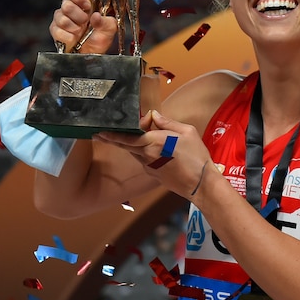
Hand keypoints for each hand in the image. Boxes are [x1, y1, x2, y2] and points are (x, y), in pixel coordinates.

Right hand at [49, 0, 116, 53]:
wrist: (93, 54)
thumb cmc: (100, 37)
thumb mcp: (110, 28)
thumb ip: (106, 21)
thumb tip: (96, 16)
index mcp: (82, 3)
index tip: (86, 5)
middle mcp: (70, 8)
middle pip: (66, 4)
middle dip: (79, 15)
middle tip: (86, 21)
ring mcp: (61, 19)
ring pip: (61, 17)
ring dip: (74, 26)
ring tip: (80, 31)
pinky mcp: (56, 31)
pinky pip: (58, 31)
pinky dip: (69, 37)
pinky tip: (74, 38)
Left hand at [95, 110, 212, 199]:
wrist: (200, 184)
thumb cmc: (196, 156)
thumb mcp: (187, 132)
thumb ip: (168, 123)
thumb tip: (154, 115)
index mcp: (154, 142)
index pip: (128, 137)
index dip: (113, 134)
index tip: (101, 130)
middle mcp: (147, 155)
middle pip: (125, 145)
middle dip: (111, 139)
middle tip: (99, 134)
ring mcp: (149, 166)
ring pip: (134, 152)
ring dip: (129, 145)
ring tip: (130, 136)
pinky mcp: (153, 174)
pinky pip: (142, 160)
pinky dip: (141, 152)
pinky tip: (150, 148)